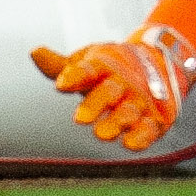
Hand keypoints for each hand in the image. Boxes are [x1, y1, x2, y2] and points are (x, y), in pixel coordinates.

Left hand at [29, 22, 195, 153]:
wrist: (161, 62)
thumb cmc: (111, 68)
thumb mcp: (88, 62)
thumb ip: (61, 66)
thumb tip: (34, 52)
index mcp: (104, 67)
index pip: (88, 70)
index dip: (75, 76)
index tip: (61, 84)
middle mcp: (123, 82)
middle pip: (109, 91)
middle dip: (96, 104)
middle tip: (79, 118)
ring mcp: (140, 100)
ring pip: (129, 111)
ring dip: (117, 122)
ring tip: (101, 134)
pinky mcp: (155, 118)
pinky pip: (149, 127)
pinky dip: (142, 135)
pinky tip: (130, 143)